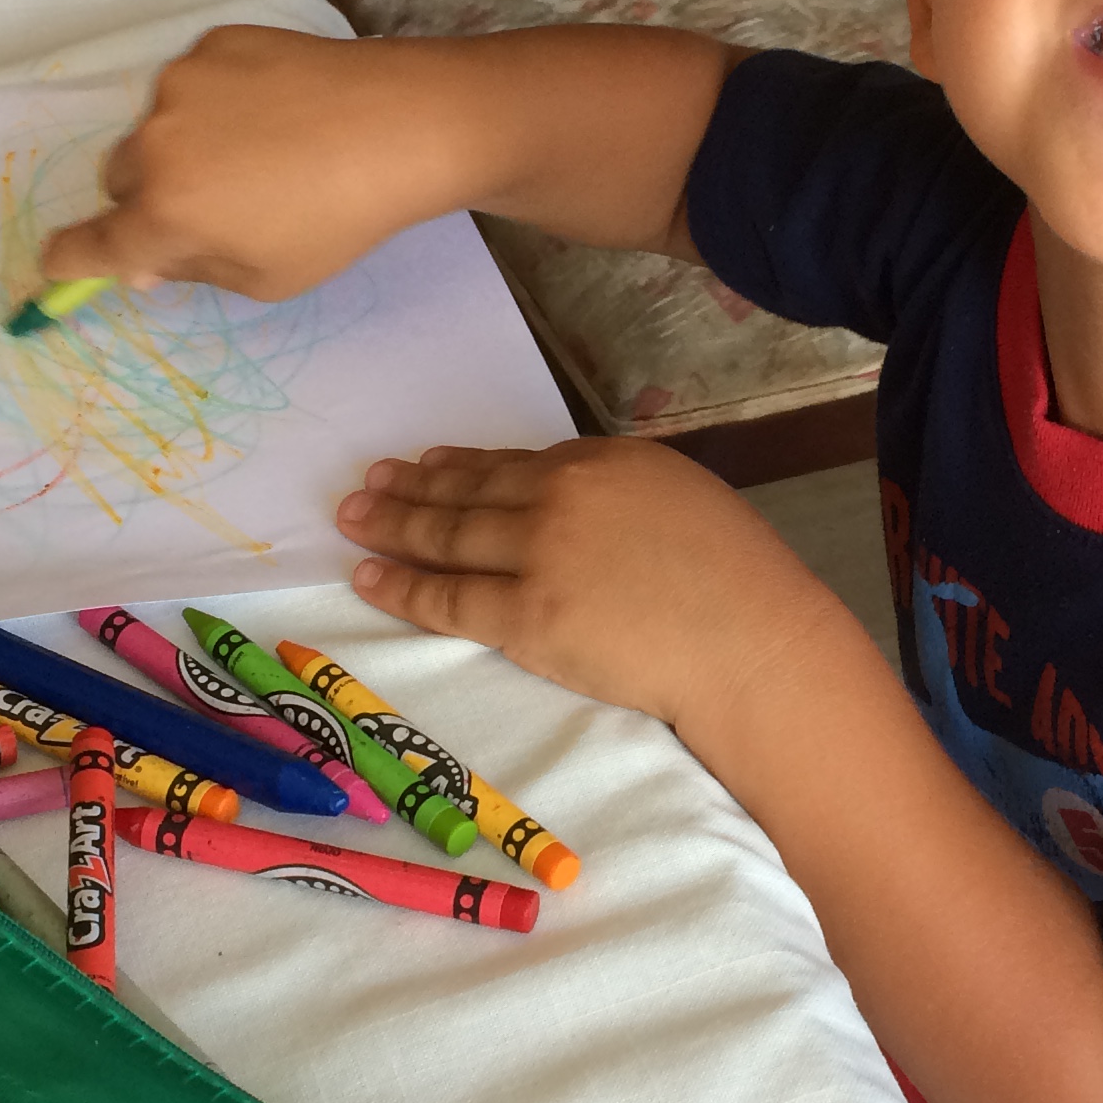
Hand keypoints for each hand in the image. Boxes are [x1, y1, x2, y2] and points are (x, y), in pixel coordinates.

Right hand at [38, 25, 463, 300]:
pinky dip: (219, 101)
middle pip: (118, 180)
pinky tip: (276, 111)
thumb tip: (146, 256)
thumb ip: (192, 267)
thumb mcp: (265, 278)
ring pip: (155, 126)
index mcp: (163, 215)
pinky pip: (194, 83)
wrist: (403, 123)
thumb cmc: (338, 220)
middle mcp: (154, 145)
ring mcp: (180, 84)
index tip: (64, 262)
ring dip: (184, 145)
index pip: (83, 245)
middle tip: (210, 206)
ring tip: (262, 152)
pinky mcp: (213, 43)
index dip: (69, 259)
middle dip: (146, 199)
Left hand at [338, 440, 851, 733]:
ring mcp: (539, 554)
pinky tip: (368, 575)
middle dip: (408, 488)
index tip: (424, 463)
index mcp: (602, 460)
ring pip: (446, 537)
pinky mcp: (527, 617)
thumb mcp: (679, 500)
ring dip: (391, 525)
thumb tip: (574, 506)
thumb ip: (617, 496)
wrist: (750, 642)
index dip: (460, 464)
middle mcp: (560, 495)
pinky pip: (448, 599)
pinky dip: (401, 586)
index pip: (512, 463)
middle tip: (366, 483)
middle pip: (466, 491)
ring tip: (352, 517)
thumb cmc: (737, 581)